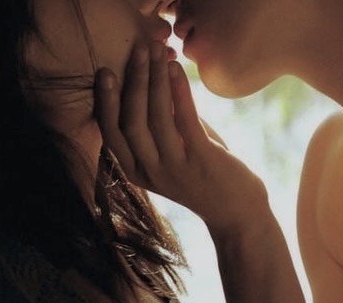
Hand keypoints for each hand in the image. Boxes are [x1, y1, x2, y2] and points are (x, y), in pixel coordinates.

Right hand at [94, 41, 267, 234]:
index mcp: (138, 172)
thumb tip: (157, 84)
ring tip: (158, 51)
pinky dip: (180, 92)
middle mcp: (152, 172)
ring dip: (156, 80)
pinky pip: (186, 121)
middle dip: (133, 81)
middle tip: (138, 49)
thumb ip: (162, 128)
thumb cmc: (203, 179)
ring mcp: (176, 169)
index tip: (106, 72)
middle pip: (131, 122)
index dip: (106, 102)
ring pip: (156, 119)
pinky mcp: (202, 161)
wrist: (235, 213)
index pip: (112, 134)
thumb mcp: (173, 157)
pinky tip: (176, 69)